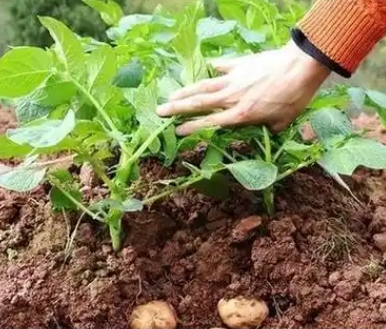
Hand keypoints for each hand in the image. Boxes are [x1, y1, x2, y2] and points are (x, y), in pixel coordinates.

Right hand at [156, 41, 330, 135]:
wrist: (300, 67)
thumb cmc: (294, 97)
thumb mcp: (282, 122)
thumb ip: (268, 128)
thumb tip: (264, 130)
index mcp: (240, 114)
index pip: (210, 122)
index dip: (191, 128)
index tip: (176, 131)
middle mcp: (231, 97)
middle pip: (198, 103)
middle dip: (176, 108)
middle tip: (159, 111)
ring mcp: (233, 79)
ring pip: (203, 85)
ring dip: (185, 90)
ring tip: (170, 95)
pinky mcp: (240, 65)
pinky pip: (222, 67)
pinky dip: (213, 67)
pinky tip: (205, 66)